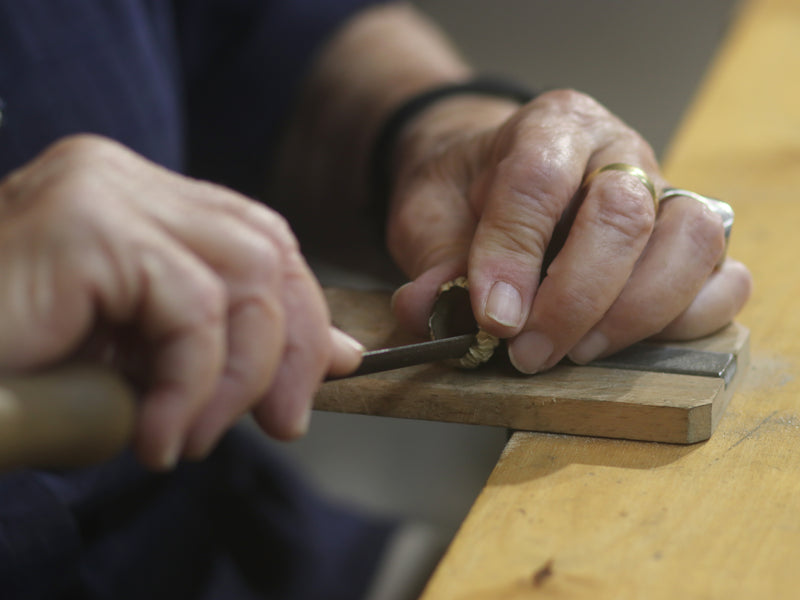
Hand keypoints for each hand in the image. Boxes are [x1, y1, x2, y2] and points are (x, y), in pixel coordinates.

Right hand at [0, 135, 362, 469]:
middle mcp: (120, 178)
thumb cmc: (19, 377)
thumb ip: (228, 345)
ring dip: (240, 376)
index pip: (258, 235)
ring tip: (195, 439)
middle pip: (265, 244)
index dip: (304, 304)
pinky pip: (189, 307)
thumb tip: (329, 354)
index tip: (330, 367)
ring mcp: (100, 191)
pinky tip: (157, 434)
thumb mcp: (143, 358)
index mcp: (136, 200)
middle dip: (292, 342)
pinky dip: (191, 383)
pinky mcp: (84, 225)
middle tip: (284, 422)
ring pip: (241, 275)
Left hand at [388, 89, 751, 371]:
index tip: (493, 317)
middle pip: (623, 214)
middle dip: (574, 299)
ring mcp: (663, 193)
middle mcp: (616, 151)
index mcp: (548, 127)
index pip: (539, 180)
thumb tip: (426, 311)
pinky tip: (630, 343)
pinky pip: (723, 278)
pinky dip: (688, 319)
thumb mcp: (428, 217)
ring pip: (689, 242)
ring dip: (635, 313)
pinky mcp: (689, 241)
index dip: (514, 254)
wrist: (495, 182)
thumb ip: (432, 263)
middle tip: (529, 351)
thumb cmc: (466, 197)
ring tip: (578, 352)